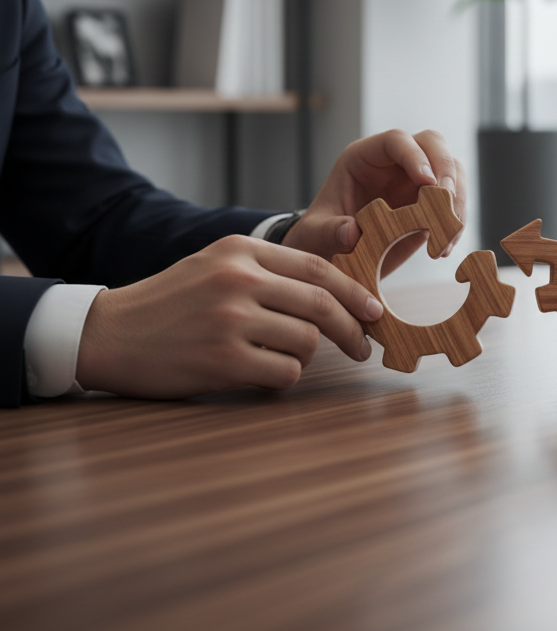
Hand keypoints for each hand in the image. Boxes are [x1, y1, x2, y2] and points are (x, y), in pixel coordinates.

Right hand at [76, 234, 383, 398]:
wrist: (110, 333)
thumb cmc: (171, 302)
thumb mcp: (216, 264)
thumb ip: (268, 270)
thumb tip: (334, 292)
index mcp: (240, 251)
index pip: (316, 268)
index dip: (354, 292)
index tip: (373, 311)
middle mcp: (238, 280)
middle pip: (321, 305)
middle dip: (352, 329)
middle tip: (362, 347)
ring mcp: (231, 321)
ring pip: (306, 342)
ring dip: (306, 357)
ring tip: (282, 358)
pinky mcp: (223, 361)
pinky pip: (284, 374)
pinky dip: (284, 379)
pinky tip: (263, 376)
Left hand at [283, 129, 466, 275]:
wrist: (334, 256)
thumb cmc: (320, 236)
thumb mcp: (315, 235)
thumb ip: (330, 232)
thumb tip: (352, 232)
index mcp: (364, 158)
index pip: (395, 140)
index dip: (414, 155)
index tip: (427, 183)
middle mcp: (394, 163)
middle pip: (432, 144)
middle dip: (446, 170)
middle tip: (447, 202)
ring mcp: (415, 181)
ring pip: (452, 170)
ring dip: (457, 199)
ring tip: (447, 235)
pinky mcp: (430, 204)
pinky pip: (454, 202)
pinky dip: (456, 222)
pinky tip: (446, 245)